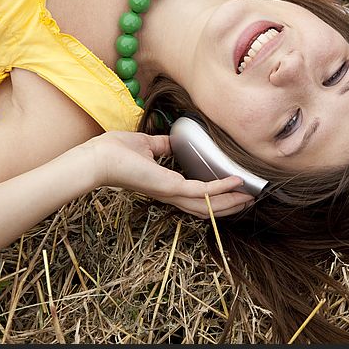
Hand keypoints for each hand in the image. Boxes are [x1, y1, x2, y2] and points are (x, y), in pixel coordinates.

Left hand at [83, 131, 252, 218]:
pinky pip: (202, 190)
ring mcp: (171, 193)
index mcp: (165, 186)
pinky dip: (221, 187)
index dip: (215, 197)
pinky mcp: (171, 187)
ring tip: (249, 197)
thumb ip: (163, 145)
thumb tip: (173, 140)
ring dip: (230, 202)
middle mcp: (170, 194)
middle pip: (206, 208)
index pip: (194, 197)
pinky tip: (236, 182)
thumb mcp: (146, 144)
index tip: (233, 191)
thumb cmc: (115, 151)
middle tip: (249, 200)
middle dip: (229, 205)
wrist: (98, 158)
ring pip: (208, 205)